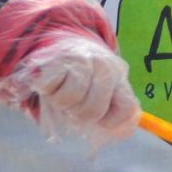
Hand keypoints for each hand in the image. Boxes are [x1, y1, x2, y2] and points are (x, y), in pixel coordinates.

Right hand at [0, 0, 139, 143]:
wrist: (62, 40)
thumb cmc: (86, 75)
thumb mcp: (107, 89)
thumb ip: (117, 111)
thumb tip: (123, 131)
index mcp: (118, 76)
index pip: (125, 108)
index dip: (109, 121)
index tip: (99, 117)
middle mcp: (102, 65)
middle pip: (91, 111)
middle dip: (79, 114)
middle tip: (74, 102)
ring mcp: (78, 59)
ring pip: (68, 101)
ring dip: (60, 102)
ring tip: (62, 89)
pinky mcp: (55, 57)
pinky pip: (48, 88)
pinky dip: (46, 90)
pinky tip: (51, 80)